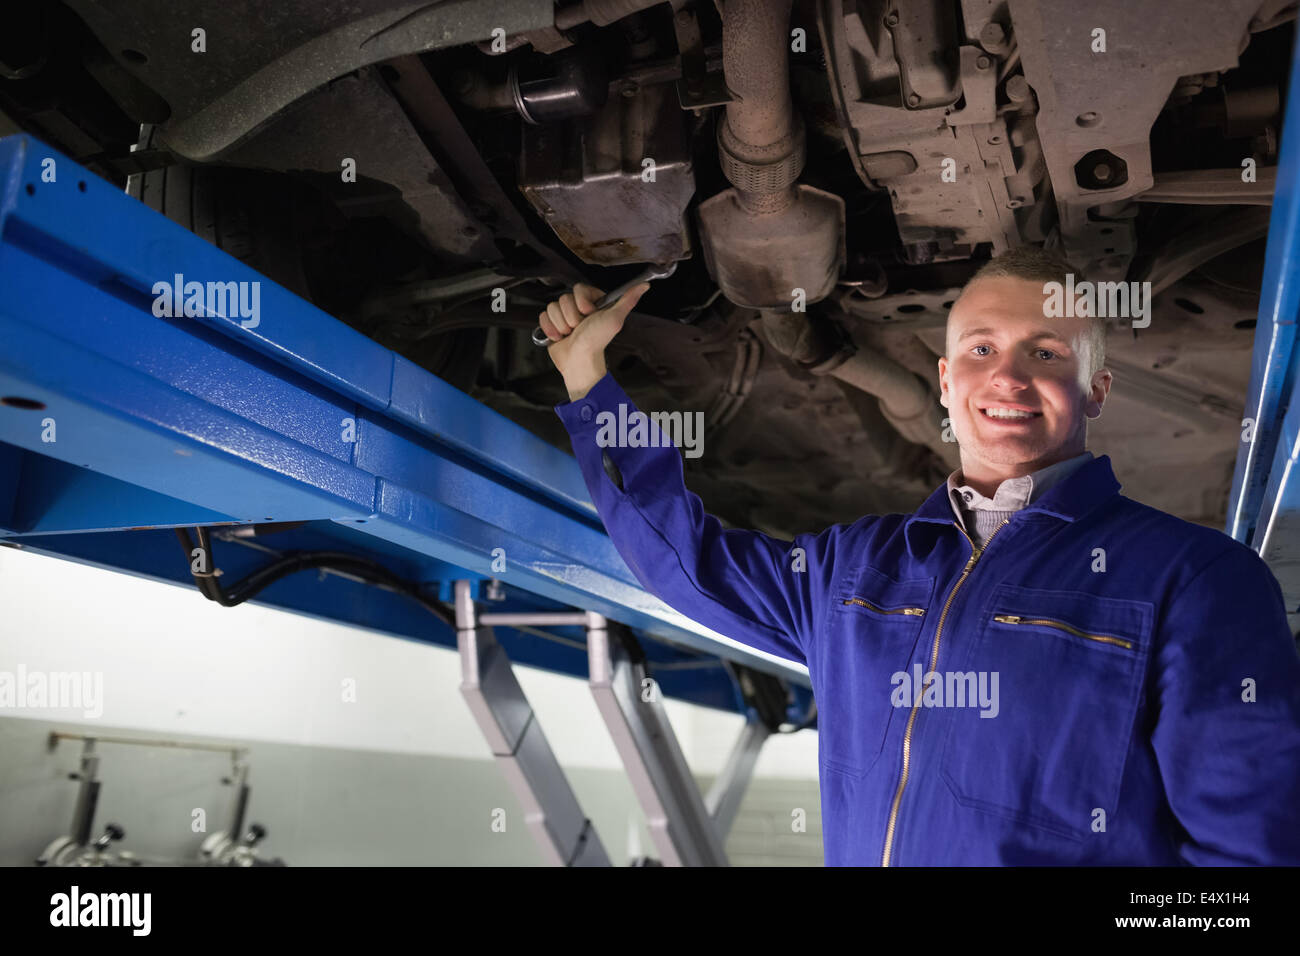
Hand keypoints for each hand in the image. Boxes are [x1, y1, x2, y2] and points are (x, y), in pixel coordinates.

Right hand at [539, 281, 649, 399]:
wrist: (580, 361)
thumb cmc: (597, 341)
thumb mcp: (614, 318)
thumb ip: (628, 300)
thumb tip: (645, 285)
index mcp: (592, 302)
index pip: (578, 288)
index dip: (582, 302)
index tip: (589, 314)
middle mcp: (578, 308)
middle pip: (564, 298)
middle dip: (571, 316)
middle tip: (580, 328)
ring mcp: (564, 316)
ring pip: (552, 307)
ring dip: (561, 324)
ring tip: (571, 334)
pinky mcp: (552, 325)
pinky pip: (543, 316)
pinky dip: (550, 329)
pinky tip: (559, 337)